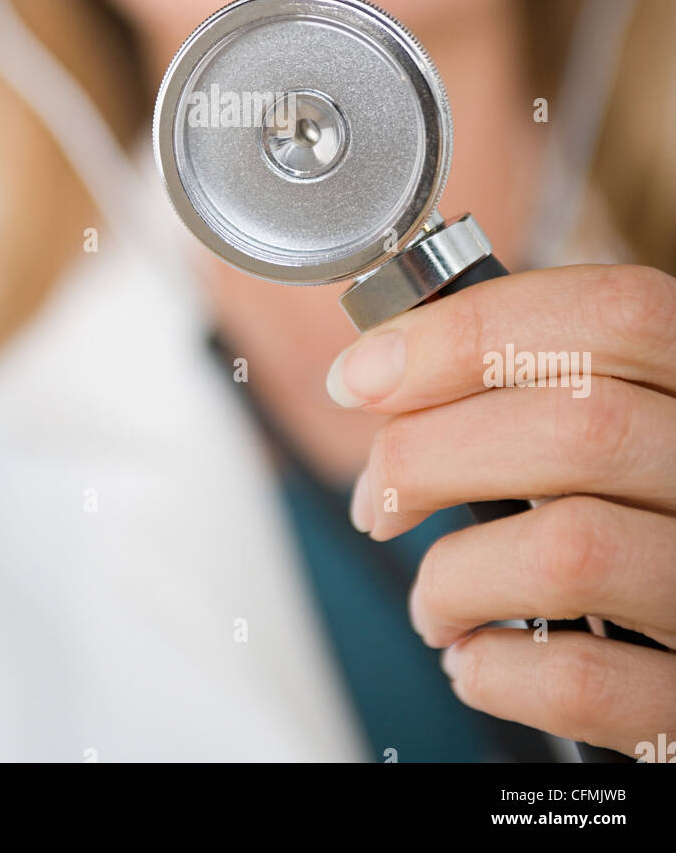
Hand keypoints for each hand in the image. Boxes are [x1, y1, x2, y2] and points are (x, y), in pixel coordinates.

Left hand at [326, 263, 675, 757]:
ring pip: (571, 551)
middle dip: (426, 456)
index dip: (469, 333)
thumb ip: (530, 379)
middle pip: (577, 426)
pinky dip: (493, 669)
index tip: (364, 375)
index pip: (610, 314)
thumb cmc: (632, 520)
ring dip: (452, 575)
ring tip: (433, 598)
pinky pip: (579, 681)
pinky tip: (477, 657)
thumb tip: (379, 367)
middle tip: (376, 498)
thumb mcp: (611, 423)